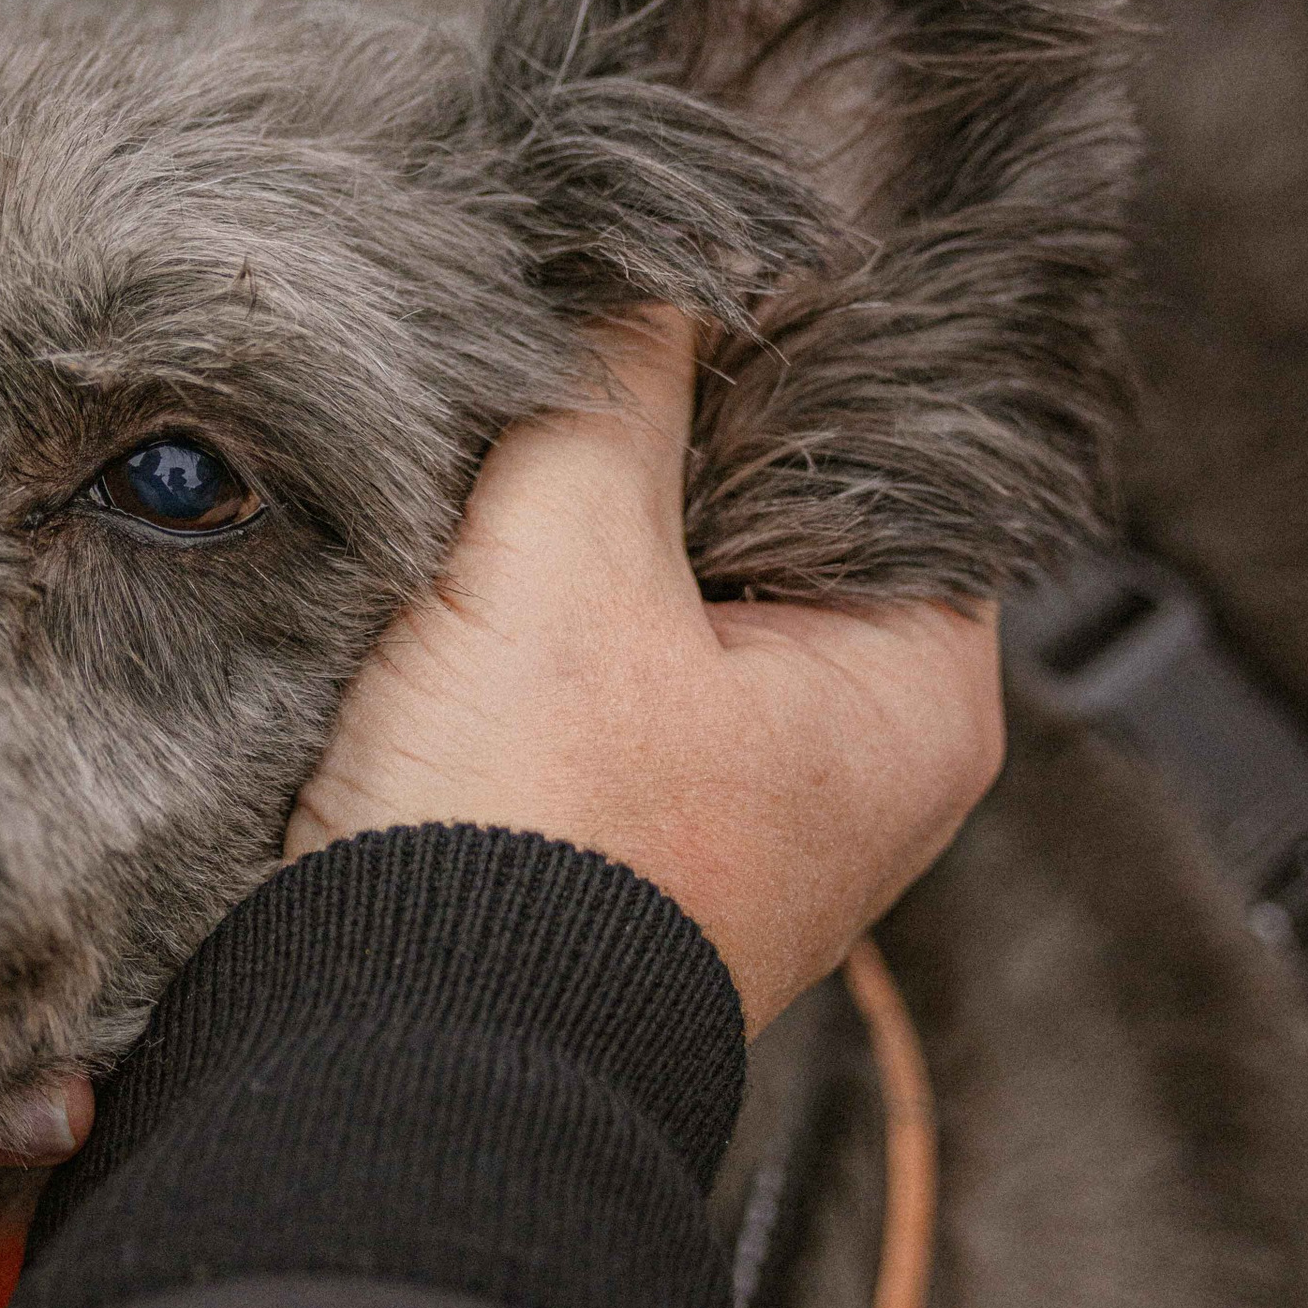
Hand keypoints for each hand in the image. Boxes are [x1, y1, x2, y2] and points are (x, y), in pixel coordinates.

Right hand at [286, 310, 1003, 1034]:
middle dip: (660, 442)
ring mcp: (734, 810)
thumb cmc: (526, 847)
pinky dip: (534, 619)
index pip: (885, 460)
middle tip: (562, 354)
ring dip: (578, 530)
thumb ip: (610, 387)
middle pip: (768, 520)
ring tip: (495, 448)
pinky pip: (594, 677)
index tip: (670, 276)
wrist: (391, 1052)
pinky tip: (458, 558)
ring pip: (666, 596)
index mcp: (916, 701)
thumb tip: (634, 256)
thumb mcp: (566, 564)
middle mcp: (851, 764)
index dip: (777, 357)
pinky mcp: (617, 836)